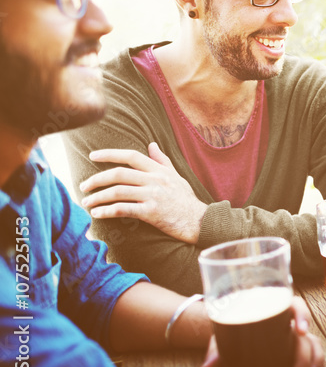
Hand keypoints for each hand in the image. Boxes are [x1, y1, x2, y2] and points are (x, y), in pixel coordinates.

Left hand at [80, 142, 207, 243]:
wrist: (200, 221)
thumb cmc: (186, 200)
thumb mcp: (177, 176)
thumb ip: (162, 161)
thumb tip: (151, 144)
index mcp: (159, 170)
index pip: (131, 156)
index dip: (109, 154)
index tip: (92, 156)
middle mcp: (156, 180)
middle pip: (119, 174)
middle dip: (97, 179)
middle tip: (83, 186)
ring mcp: (154, 195)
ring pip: (118, 191)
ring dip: (97, 197)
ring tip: (86, 202)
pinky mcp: (152, 212)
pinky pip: (123, 209)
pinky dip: (107, 211)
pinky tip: (97, 214)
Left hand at [199, 297, 324, 366]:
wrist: (231, 332)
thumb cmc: (230, 329)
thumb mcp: (223, 338)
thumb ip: (216, 354)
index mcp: (274, 309)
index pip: (295, 305)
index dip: (302, 316)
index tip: (300, 332)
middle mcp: (288, 321)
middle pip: (305, 334)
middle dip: (304, 357)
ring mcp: (293, 335)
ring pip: (313, 344)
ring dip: (314, 362)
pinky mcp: (295, 347)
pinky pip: (312, 353)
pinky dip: (316, 365)